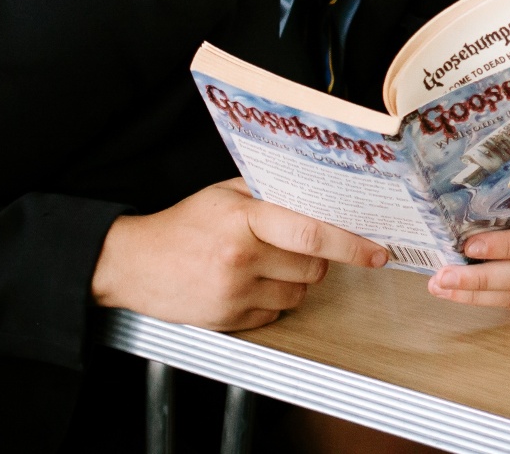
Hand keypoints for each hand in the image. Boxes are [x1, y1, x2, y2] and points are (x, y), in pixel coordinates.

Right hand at [91, 179, 387, 330]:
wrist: (131, 263)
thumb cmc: (182, 225)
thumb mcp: (223, 194)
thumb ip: (270, 191)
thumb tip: (320, 192)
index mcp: (244, 218)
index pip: (312, 232)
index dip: (351, 244)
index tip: (377, 252)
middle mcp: (241, 257)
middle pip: (313, 267)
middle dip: (320, 259)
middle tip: (301, 247)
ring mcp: (235, 293)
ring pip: (298, 293)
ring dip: (296, 280)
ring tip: (267, 263)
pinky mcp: (229, 320)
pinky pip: (275, 313)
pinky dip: (272, 299)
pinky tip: (248, 282)